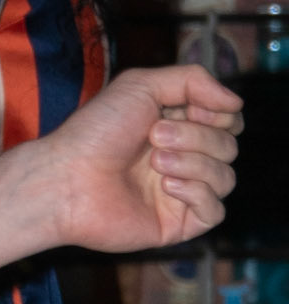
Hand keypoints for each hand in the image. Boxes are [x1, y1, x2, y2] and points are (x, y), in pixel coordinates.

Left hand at [40, 66, 240, 253]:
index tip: (187, 108)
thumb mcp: (141, 85)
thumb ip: (193, 80)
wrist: (67, 178)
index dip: (217, 113)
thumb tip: (236, 101)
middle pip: (228, 146)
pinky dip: (197, 193)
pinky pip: (216, 210)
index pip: (227, 120)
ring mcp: (180, 192)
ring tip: (154, 162)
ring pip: (226, 177)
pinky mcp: (177, 223)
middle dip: (196, 136)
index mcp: (175, 126)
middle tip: (154, 136)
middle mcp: (181, 158)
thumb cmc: (96, 131)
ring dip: (193, 163)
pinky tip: (166, 186)